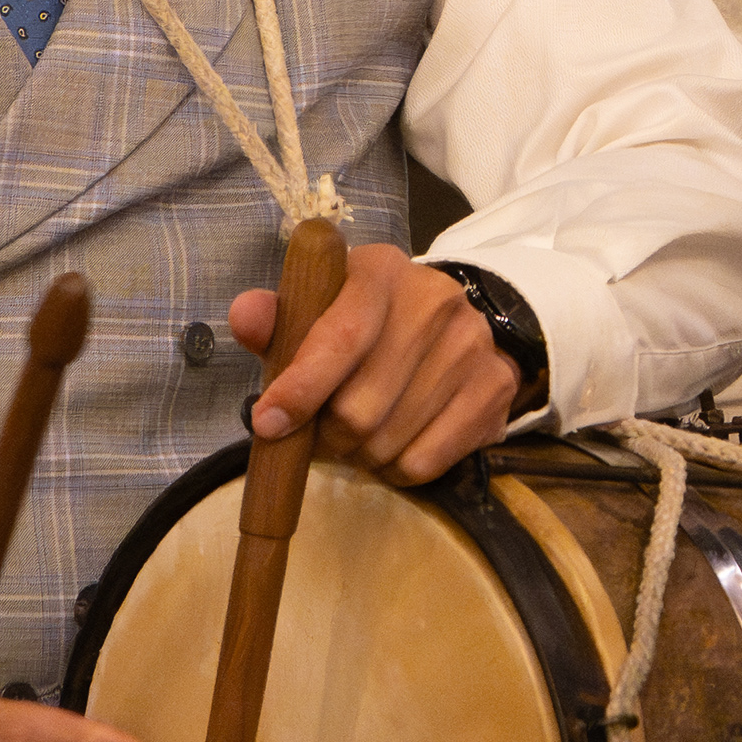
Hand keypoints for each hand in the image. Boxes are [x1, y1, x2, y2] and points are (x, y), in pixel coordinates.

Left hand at [231, 238, 518, 484]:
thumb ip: (276, 318)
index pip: (342, 337)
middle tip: (324, 430)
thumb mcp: (317, 311)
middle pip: (360, 408)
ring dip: (360, 455)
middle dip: (328, 434)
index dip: (302, 387)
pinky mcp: (495, 387)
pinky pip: (425, 463)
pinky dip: (396, 470)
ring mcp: (472, 344)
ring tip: (360, 435)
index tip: (269, 423)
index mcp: (381, 271)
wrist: (450, 326)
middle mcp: (434, 300)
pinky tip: (394, 444)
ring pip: (389, 441)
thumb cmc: (365, 324)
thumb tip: (246, 317)